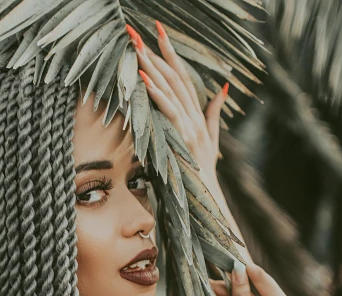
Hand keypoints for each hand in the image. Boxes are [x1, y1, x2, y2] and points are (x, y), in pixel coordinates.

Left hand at [125, 20, 228, 189]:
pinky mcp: (182, 137)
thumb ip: (215, 114)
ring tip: (137, 47)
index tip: (158, 33)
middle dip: (156, 53)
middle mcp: (195, 117)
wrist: (207, 197)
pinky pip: (168, 111)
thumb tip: (222, 89)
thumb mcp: (211, 140)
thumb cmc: (204, 172)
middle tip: (137, 32)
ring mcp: (190, 126)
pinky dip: (157, 94)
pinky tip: (145, 79)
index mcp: (198, 115)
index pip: (184, 77)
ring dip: (152, 67)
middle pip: (175, 77)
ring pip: (170, 89)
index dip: (172, 54)